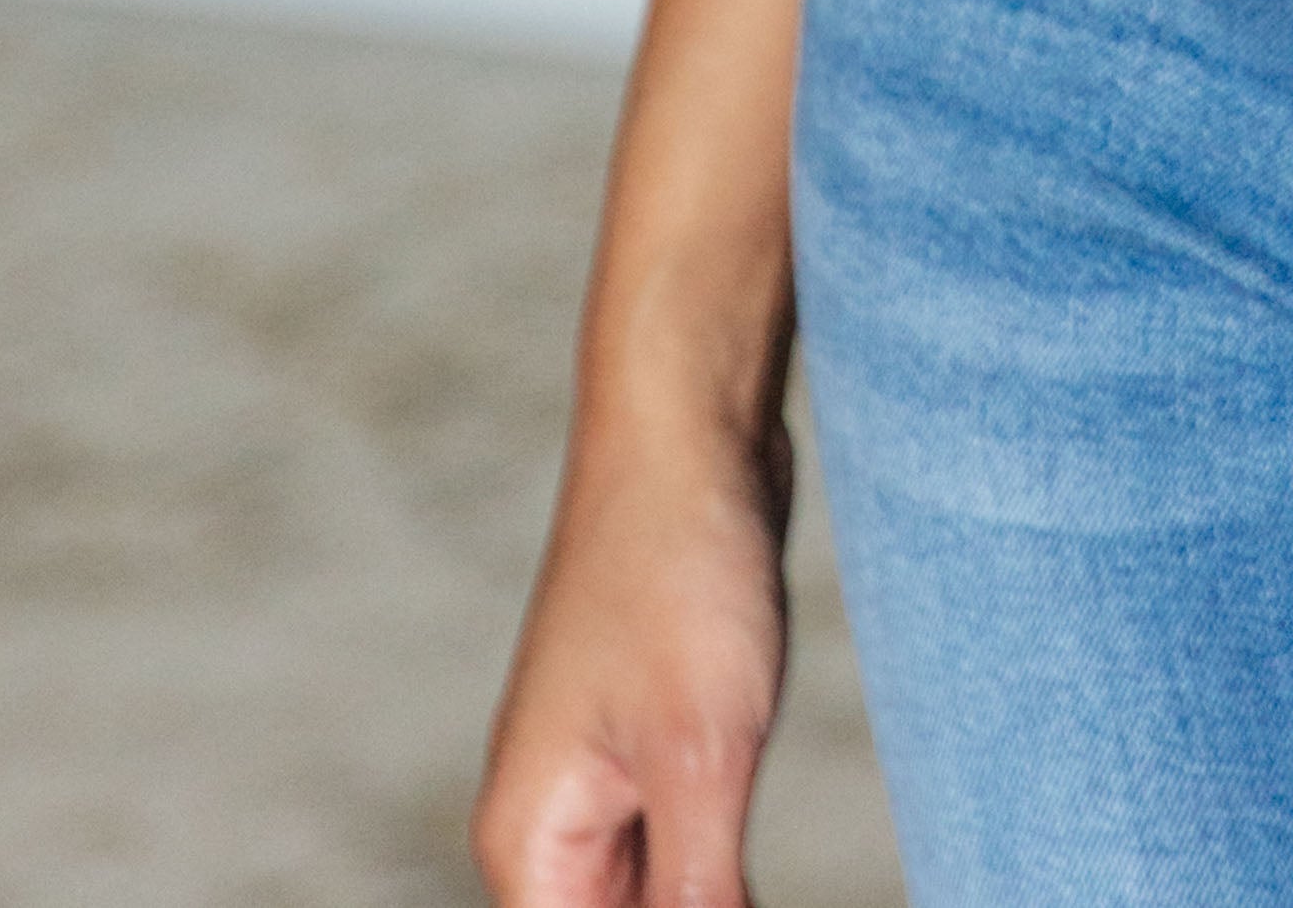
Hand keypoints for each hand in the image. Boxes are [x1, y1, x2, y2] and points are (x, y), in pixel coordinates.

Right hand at [473, 405, 792, 907]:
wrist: (692, 430)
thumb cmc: (675, 573)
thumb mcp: (700, 759)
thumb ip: (696, 897)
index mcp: (532, 845)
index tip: (719, 894)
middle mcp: (554, 824)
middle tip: (741, 860)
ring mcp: (606, 780)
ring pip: (657, 898)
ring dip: (710, 894)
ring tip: (739, 805)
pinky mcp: (659, 742)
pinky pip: (688, 846)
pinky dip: (727, 866)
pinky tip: (759, 851)